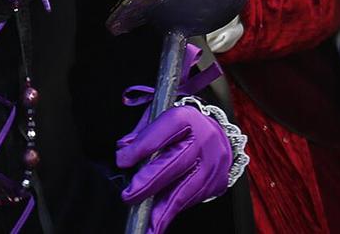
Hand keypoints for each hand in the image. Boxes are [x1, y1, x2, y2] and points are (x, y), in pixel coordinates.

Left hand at [118, 103, 234, 233]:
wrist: (217, 133)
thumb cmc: (182, 127)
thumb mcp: (160, 116)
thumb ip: (141, 133)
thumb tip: (124, 150)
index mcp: (186, 118)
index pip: (163, 131)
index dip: (141, 147)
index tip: (122, 160)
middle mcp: (203, 139)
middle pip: (175, 163)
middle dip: (149, 182)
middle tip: (129, 196)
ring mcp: (213, 163)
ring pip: (187, 189)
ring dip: (163, 210)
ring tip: (146, 226)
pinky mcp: (217, 182)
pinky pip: (193, 199)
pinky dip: (173, 210)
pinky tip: (158, 221)